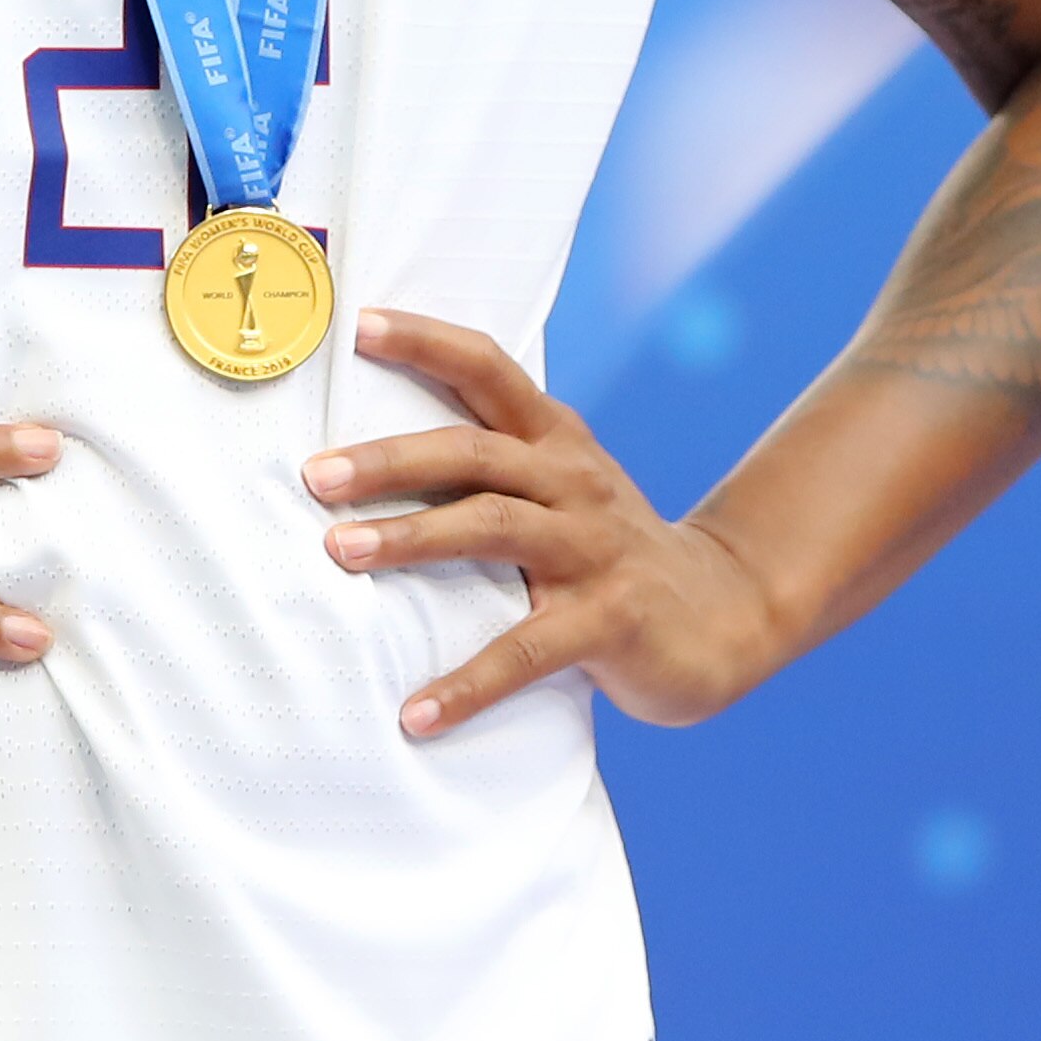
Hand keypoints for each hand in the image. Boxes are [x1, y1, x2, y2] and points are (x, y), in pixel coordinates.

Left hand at [306, 309, 791, 739]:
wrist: (725, 614)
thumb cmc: (608, 553)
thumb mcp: (562, 492)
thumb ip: (491, 473)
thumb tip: (365, 467)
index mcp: (556, 441)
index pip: (488, 369)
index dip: (427, 341)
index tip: (360, 326)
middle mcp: (574, 480)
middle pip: (474, 451)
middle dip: (391, 459)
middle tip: (315, 475)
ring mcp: (595, 548)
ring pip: (494, 528)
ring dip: (412, 539)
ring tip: (339, 552)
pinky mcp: (611, 619)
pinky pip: (527, 651)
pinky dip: (468, 683)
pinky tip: (417, 714)